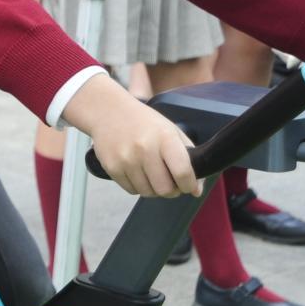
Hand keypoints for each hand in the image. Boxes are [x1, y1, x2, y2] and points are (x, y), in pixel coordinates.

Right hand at [66, 75, 199, 197]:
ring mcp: (126, 159)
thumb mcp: (172, 131)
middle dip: (171, 190)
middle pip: (165, 189)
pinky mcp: (112, 167)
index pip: (182, 172)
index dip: (189, 185)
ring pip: (148, 193)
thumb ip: (189, 159)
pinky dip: (138, 186)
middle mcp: (145, 149)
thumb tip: (196, 190)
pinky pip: (131, 190)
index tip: (189, 186)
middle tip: (170, 182)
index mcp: (165, 138)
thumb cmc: (144, 122)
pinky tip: (137, 172)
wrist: (108, 112)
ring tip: (152, 174)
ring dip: (154, 189)